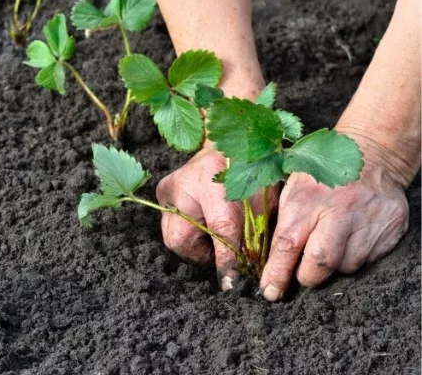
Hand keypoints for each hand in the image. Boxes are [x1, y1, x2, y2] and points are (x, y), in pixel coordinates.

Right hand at [156, 144, 275, 290]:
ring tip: (214, 236)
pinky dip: (188, 230)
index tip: (231, 284)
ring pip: (173, 236)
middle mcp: (185, 184)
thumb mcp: (264, 202)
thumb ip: (257, 234)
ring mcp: (168, 188)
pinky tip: (203, 222)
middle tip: (221, 253)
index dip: (226, 262)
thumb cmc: (254, 172)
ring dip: (195, 243)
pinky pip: (170, 224)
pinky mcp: (162, 192)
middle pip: (182, 240)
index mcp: (216, 181)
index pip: (220, 231)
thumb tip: (255, 271)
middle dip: (202, 254)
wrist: (232, 140)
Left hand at [259, 134, 410, 300]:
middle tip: (304, 274)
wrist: (373, 155)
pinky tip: (353, 239)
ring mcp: (369, 220)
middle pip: (321, 262)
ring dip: (334, 266)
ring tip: (332, 244)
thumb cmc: (322, 176)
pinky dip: (356, 257)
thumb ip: (281, 221)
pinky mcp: (392, 227)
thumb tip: (262, 258)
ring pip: (347, 266)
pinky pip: (370, 259)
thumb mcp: (292, 188)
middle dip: (308, 277)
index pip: (287, 244)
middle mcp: (340, 211)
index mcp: (307, 199)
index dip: (277, 273)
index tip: (270, 291)